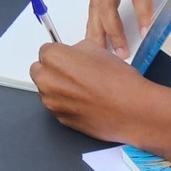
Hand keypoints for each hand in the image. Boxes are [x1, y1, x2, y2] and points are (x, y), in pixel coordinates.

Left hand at [31, 40, 155, 141]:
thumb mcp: (97, 49)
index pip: (45, 51)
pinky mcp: (60, 120)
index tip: (69, 57)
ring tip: (83, 89)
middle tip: (73, 72)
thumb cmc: (118, 80)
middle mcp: (47, 81)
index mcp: (54, 59)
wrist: (131, 110)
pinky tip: (85, 102)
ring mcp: (52, 103)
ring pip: (47, 90)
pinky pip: (57, 107)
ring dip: (58, 87)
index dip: (59, 53)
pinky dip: (66, 104)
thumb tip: (72, 55)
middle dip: (52, 70)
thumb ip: (76, 50)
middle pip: (39, 71)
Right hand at [87, 0, 170, 56]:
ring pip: (95, 7)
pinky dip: (93, 23)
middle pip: (108, 4)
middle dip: (114, 30)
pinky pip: (94, 5)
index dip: (142, 11)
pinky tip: (94, 40)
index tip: (146, 31)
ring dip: (97, 31)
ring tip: (101, 54)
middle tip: (122, 53)